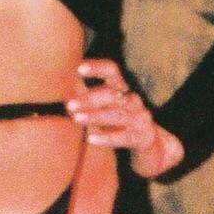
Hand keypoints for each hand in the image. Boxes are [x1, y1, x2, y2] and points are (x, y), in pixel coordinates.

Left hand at [66, 59, 184, 178]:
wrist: (151, 145)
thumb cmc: (120, 122)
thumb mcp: (108, 107)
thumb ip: (91, 98)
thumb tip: (62, 92)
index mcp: (123, 88)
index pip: (112, 71)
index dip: (97, 68)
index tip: (79, 69)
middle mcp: (133, 100)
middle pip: (112, 94)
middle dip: (90, 99)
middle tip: (70, 105)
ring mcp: (140, 118)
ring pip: (117, 114)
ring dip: (95, 116)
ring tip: (77, 118)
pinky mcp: (143, 137)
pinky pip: (124, 137)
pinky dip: (107, 138)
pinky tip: (91, 138)